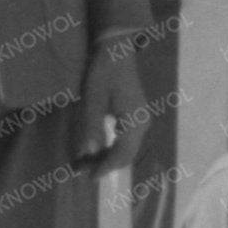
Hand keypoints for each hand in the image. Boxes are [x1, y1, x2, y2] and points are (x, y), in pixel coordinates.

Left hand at [74, 47, 145, 164]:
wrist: (116, 50)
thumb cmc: (104, 73)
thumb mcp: (93, 100)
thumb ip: (92, 128)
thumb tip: (88, 155)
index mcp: (134, 122)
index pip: (121, 155)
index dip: (105, 168)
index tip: (89, 177)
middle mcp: (143, 124)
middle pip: (127, 155)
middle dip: (107, 165)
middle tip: (84, 171)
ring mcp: (142, 119)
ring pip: (128, 149)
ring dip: (110, 157)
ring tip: (88, 161)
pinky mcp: (138, 115)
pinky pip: (128, 139)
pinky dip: (114, 147)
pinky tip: (99, 146)